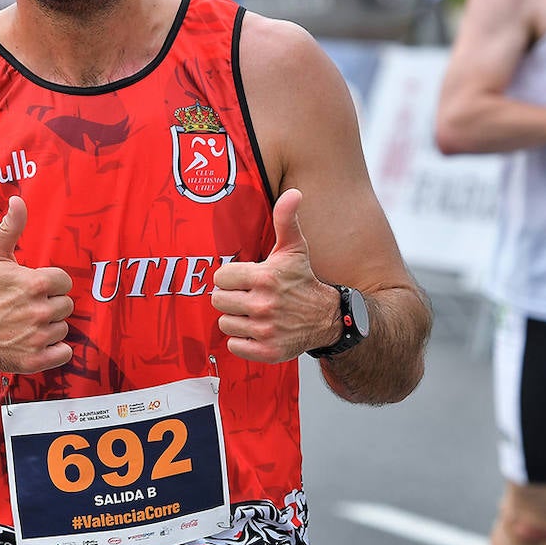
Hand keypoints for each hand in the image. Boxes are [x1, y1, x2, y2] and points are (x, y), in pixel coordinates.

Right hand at [0, 196, 74, 373]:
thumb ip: (11, 228)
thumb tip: (18, 200)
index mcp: (34, 284)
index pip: (64, 282)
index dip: (51, 285)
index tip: (34, 289)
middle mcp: (39, 311)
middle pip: (66, 306)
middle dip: (50, 306)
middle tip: (27, 307)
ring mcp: (37, 337)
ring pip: (63, 329)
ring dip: (49, 327)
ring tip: (26, 324)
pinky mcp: (34, 359)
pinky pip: (64, 353)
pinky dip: (55, 350)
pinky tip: (36, 342)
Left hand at [211, 188, 337, 362]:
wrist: (327, 317)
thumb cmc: (303, 280)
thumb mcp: (294, 248)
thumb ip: (286, 219)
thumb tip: (293, 193)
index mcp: (266, 277)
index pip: (221, 277)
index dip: (229, 277)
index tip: (243, 278)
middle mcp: (264, 305)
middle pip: (219, 300)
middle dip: (230, 297)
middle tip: (246, 296)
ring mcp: (266, 330)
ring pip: (224, 322)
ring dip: (235, 318)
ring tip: (252, 312)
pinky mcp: (268, 351)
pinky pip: (234, 345)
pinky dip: (241, 340)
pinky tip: (255, 330)